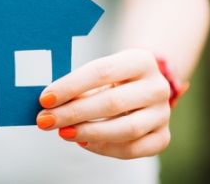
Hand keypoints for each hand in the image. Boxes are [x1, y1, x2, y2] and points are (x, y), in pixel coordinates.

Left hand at [36, 49, 170, 158]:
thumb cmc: (113, 79)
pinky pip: (133, 149)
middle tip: (46, 120)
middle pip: (112, 102)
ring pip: (127, 129)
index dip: (70, 86)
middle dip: (73, 113)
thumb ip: (78, 87)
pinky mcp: (163, 136)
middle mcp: (158, 86)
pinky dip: (105, 148)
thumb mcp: (99, 74)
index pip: (102, 72)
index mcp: (141, 60)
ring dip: (89, 132)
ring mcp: (163, 113)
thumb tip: (48, 105)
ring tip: (63, 132)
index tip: (45, 99)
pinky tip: (83, 142)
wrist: (143, 88)